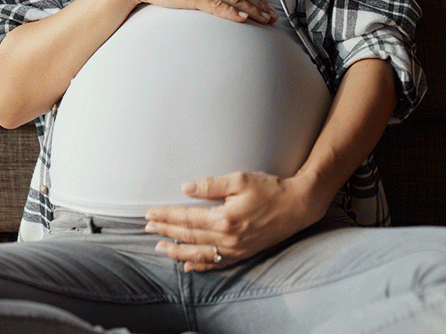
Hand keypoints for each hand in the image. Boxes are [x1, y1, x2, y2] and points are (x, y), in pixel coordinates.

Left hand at [143, 171, 326, 271]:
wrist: (298, 206)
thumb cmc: (271, 189)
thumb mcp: (241, 179)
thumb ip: (211, 185)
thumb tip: (186, 188)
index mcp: (225, 218)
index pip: (187, 218)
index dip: (167, 216)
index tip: (151, 213)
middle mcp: (228, 238)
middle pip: (189, 236)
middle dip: (166, 231)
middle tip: (147, 228)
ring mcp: (236, 249)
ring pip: (199, 253)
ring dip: (177, 251)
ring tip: (160, 247)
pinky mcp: (243, 253)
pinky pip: (216, 263)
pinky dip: (200, 265)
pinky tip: (188, 265)